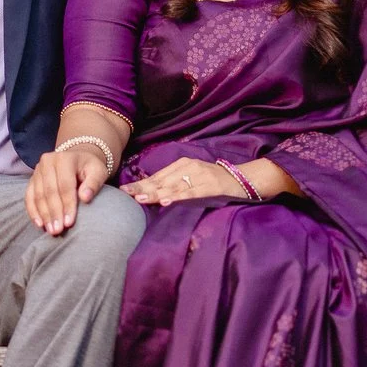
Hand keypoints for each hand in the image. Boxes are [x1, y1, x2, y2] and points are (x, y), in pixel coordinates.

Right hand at [26, 145, 109, 234]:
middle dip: (54, 213)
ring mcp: (37, 170)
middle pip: (49, 191)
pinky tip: (39, 224)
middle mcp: (48, 161)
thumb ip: (94, 183)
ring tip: (50, 230)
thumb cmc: (90, 168)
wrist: (78, 159)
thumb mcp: (98, 172)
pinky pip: (29, 196)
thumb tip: (85, 198)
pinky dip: (33, 211)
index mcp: (65, 158)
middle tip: (57, 231)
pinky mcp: (32, 179)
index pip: (65, 185)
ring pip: (38, 195)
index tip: (69, 223)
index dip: (67, 205)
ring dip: (43, 215)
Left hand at [121, 159, 243, 206]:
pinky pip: (191, 193)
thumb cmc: (214, 180)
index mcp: (183, 164)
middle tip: (126, 194)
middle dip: (143, 188)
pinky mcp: (210, 186)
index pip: (158, 176)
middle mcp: (189, 168)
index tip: (125, 190)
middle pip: (163, 180)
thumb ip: (175, 182)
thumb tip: (152, 193)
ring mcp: (200, 176)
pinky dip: (178, 197)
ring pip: (174, 186)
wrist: (242, 178)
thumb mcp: (193, 177)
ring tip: (141, 198)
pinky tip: (166, 201)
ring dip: (156, 193)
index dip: (142, 183)